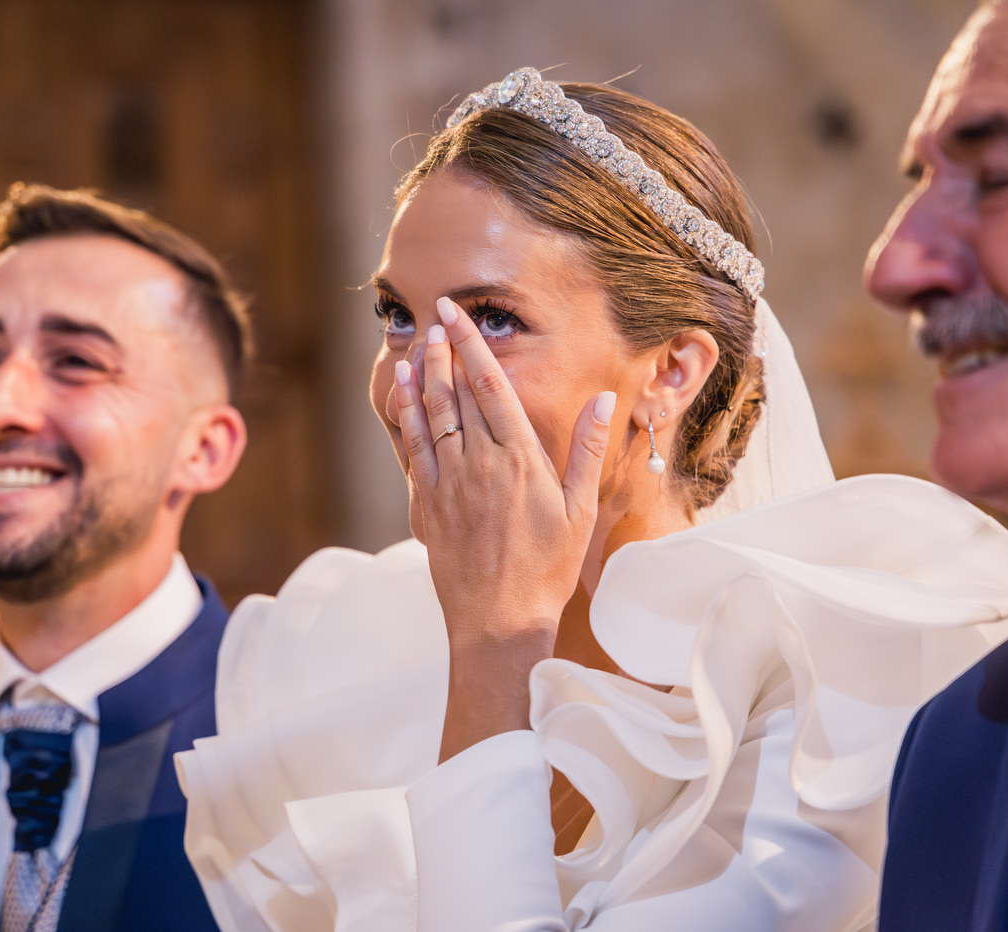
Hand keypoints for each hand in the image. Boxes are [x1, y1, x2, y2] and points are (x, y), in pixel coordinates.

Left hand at [394, 297, 614, 758]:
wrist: (498, 620)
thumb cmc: (546, 569)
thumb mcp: (579, 510)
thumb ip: (586, 450)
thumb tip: (603, 398)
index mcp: (519, 458)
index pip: (490, 386)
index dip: (471, 345)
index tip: (457, 314)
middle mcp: (478, 463)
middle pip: (455, 392)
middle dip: (444, 350)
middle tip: (436, 318)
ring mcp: (447, 482)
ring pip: (430, 414)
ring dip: (422, 375)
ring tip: (418, 346)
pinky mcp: (427, 503)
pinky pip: (413, 447)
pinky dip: (407, 415)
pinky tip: (404, 394)